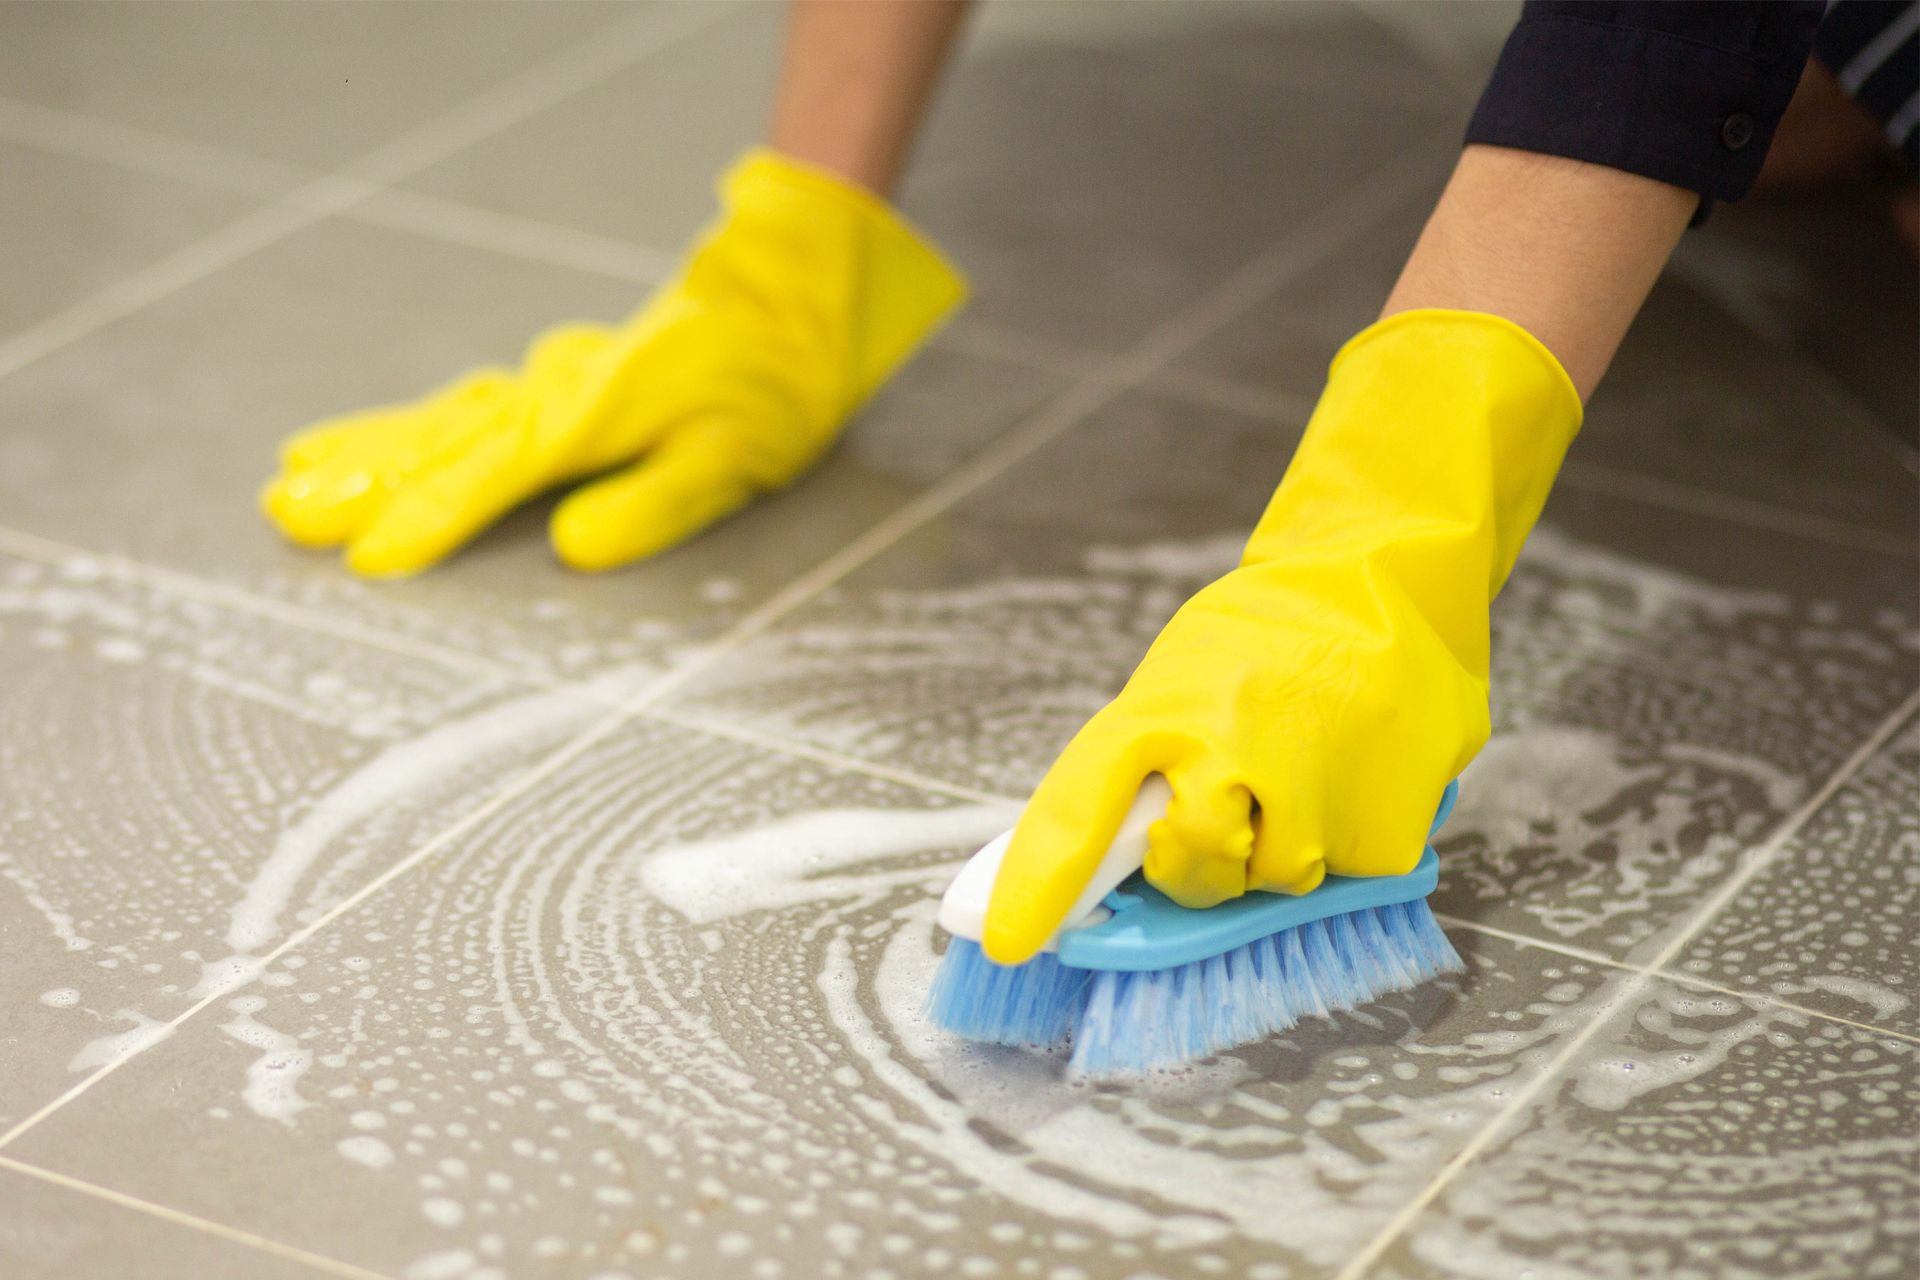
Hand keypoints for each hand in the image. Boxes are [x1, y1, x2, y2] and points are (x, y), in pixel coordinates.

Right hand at [261, 149, 964, 575]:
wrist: (785, 299)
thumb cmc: (770, 388)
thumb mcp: (734, 458)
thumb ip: (654, 504)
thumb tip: (573, 549)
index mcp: (596, 415)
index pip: (498, 472)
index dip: (433, 516)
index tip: (370, 557)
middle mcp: (556, 392)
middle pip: (443, 438)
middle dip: (363, 479)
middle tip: (283, 513)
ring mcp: (548, 380)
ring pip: (441, 417)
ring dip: (367, 450)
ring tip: (292, 478)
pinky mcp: (552, 380)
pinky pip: (461, 405)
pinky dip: (405, 425)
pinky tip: (362, 442)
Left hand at [982, 310, 1582, 964]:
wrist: (1390, 582)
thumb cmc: (1271, 638)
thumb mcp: (1183, 677)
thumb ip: (1149, 762)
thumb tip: (1105, 861)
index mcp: (1161, 710)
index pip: (1078, 808)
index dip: (1039, 884)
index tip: (1004, 942)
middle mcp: (1229, 750)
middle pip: (1190, 871)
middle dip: (1200, 867)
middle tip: (1228, 814)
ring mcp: (1312, 792)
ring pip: (1274, 882)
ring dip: (1283, 847)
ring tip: (1308, 768)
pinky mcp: (1385, 832)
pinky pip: (1350, 877)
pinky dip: (1351, 840)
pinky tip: (1357, 776)